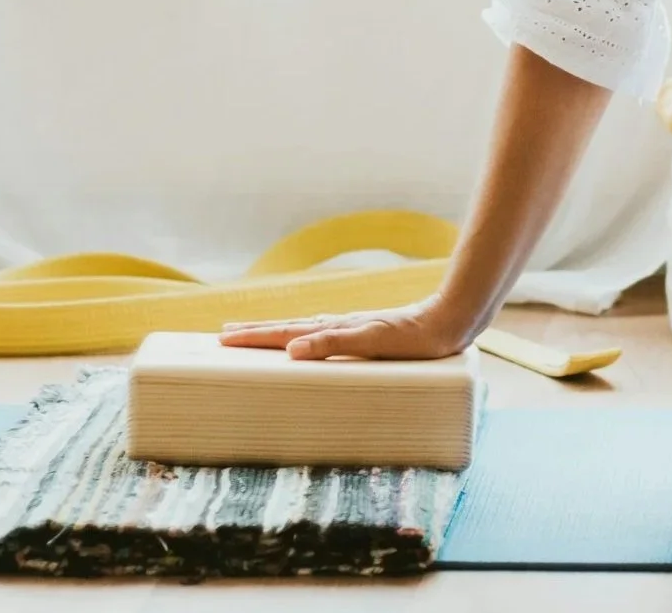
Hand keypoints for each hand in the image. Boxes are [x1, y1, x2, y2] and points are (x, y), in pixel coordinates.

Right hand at [219, 293, 480, 360]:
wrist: (448, 322)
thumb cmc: (414, 338)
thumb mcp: (372, 343)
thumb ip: (333, 344)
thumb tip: (291, 349)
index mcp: (334, 329)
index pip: (284, 333)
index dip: (254, 338)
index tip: (223, 339)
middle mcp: (338, 326)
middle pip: (287, 328)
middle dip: (255, 332)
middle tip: (223, 334)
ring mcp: (350, 328)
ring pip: (302, 329)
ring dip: (274, 332)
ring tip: (253, 334)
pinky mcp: (364, 333)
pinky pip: (321, 335)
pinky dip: (301, 336)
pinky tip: (305, 342)